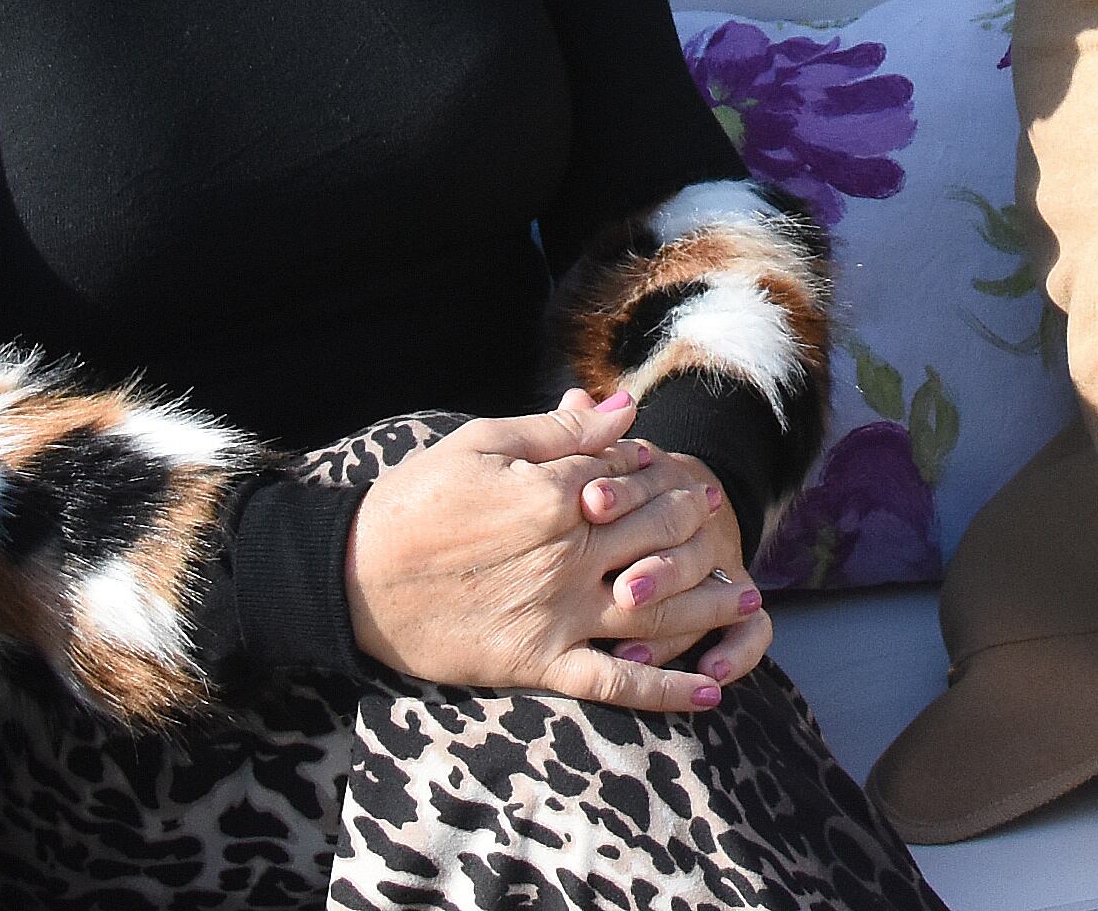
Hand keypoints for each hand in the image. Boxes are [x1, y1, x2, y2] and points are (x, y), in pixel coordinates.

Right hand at [345, 389, 758, 713]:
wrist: (350, 576)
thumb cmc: (415, 501)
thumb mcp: (483, 444)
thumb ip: (561, 431)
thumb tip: (626, 409)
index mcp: (555, 494)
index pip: (632, 479)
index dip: (658, 473)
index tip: (678, 471)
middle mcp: (568, 555)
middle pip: (656, 539)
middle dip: (695, 527)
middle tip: (718, 519)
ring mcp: (557, 614)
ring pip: (654, 607)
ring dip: (708, 605)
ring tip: (747, 600)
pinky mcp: (538, 663)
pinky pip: (616, 682)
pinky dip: (667, 688)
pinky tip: (711, 689)